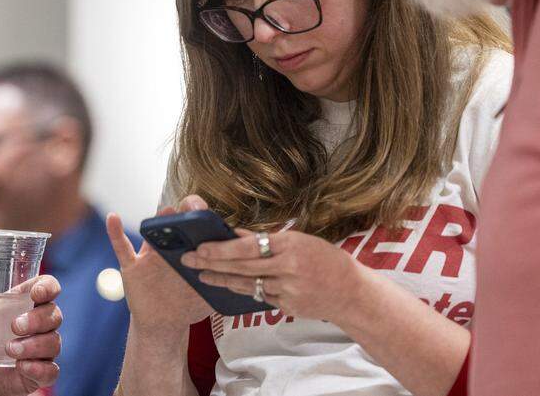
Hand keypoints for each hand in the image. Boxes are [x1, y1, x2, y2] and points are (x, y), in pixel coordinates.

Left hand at [0, 275, 61, 395]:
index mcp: (25, 306)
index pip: (48, 288)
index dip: (48, 287)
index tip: (37, 293)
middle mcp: (39, 327)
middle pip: (54, 314)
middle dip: (37, 319)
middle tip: (15, 326)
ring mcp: (43, 351)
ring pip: (53, 341)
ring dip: (34, 344)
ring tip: (10, 350)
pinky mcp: (41, 373)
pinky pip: (50, 370)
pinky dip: (38, 367)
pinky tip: (22, 366)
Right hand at [106, 195, 213, 335]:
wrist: (164, 325)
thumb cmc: (188, 306)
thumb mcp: (208, 295)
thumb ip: (223, 285)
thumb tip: (247, 280)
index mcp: (190, 251)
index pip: (197, 227)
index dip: (204, 218)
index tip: (213, 214)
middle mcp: (170, 248)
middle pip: (175, 223)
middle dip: (183, 213)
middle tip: (192, 208)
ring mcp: (151, 255)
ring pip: (153, 233)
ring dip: (158, 220)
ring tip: (166, 211)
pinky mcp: (133, 267)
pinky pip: (122, 247)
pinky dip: (115, 232)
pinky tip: (113, 217)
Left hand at [182, 228, 365, 322]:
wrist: (351, 293)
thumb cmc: (325, 260)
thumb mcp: (299, 241)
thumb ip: (266, 240)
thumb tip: (235, 233)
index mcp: (290, 245)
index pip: (247, 246)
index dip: (221, 248)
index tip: (200, 246)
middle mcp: (287, 268)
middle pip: (241, 266)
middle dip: (212, 263)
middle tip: (188, 259)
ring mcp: (287, 290)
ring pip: (247, 284)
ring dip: (222, 279)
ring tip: (201, 275)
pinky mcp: (287, 307)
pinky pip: (261, 296)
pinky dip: (244, 289)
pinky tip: (228, 284)